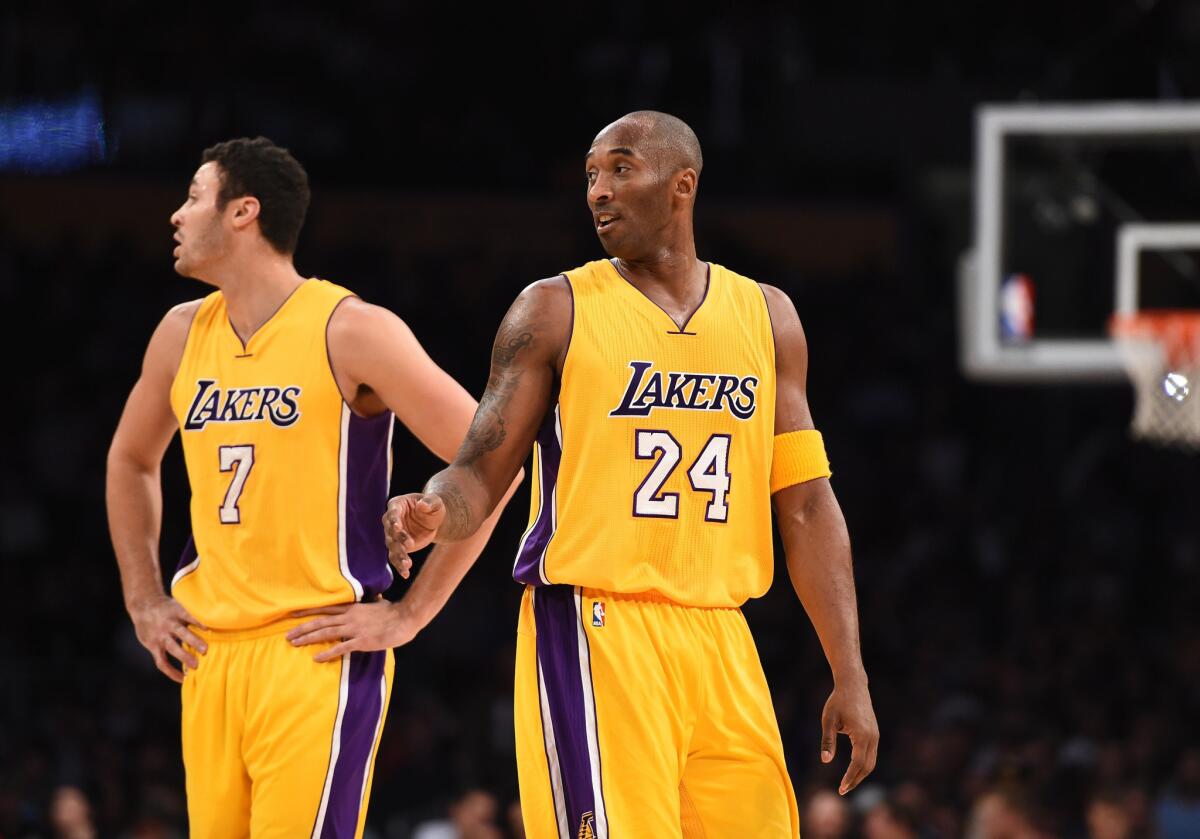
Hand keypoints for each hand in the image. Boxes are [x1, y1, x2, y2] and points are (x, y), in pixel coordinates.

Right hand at [128, 595, 206, 683]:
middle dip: (193, 641)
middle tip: (205, 649)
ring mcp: (160, 636)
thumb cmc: (168, 607)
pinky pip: (161, 661)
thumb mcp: (179, 604)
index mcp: (176, 612)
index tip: (209, 628)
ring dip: (184, 657)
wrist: (143, 605)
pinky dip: (171, 672)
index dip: (198, 622)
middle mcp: (168, 624)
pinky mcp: (152, 646)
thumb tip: (216, 618)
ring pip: (172, 647)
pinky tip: (182, 678)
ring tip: (195, 666)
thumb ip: (192, 612)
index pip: (188, 615)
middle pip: (181, 632)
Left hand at [286, 599, 419, 661]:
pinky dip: (328, 653)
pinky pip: (341, 648)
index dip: (307, 612)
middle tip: (287, 636)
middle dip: (302, 628)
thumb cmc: (393, 612)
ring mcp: (354, 629)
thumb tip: (374, 598)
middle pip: (321, 622)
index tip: (292, 614)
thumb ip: (371, 603)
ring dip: (309, 638)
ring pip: (326, 633)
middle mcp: (349, 617)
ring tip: (294, 643)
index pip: (325, 610)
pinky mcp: (361, 641)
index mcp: (352, 609)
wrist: (405, 618)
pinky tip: (316, 658)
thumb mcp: (378, 604)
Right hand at [381, 492, 444, 576]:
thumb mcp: (435, 502)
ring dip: (399, 555)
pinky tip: (405, 574)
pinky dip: (399, 566)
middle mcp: (390, 521)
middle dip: (399, 538)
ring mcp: (393, 535)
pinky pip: (395, 558)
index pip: (392, 513)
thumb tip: (422, 505)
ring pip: (392, 546)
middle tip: (410, 545)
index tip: (397, 528)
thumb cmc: (432, 507)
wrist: (433, 520)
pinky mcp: (398, 547)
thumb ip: (429, 502)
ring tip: (407, 564)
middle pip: (390, 531)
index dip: (394, 520)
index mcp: (396, 505)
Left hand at [820, 677, 879, 794]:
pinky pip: (871, 754)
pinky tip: (853, 769)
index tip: (840, 789)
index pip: (857, 764)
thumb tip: (825, 761)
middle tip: (842, 790)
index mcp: (862, 735)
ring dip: (860, 774)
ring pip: (871, 762)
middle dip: (856, 780)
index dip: (849, 778)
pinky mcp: (874, 733)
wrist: (853, 685)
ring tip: (847, 783)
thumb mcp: (828, 720)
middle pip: (868, 767)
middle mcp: (872, 737)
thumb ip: (828, 741)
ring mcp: (876, 735)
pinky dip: (864, 765)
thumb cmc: (837, 701)